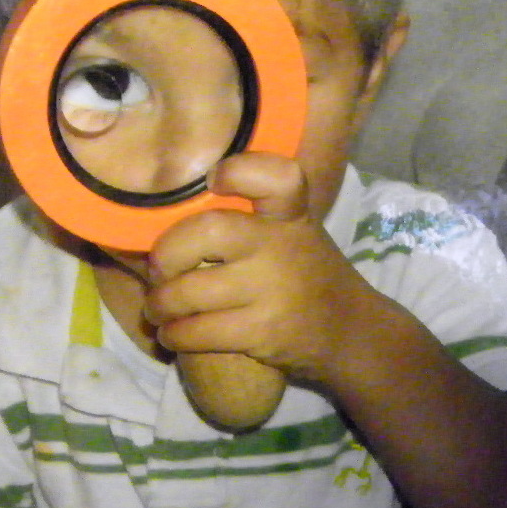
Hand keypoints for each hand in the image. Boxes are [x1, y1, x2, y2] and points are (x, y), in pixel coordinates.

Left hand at [145, 152, 371, 384]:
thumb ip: (248, 216)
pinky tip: (172, 334)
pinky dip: (175, 335)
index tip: (214, 179)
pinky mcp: (263, 331)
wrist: (350, 331)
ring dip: (161, 304)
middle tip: (159, 270)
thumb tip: (164, 219)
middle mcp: (282, 245)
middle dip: (168, 253)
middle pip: (209, 231)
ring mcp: (273, 290)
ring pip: (191, 291)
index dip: (241, 172)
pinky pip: (199, 331)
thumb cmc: (304, 274)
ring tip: (157, 309)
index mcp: (290, 214)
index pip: (278, 177)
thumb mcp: (293, 232)